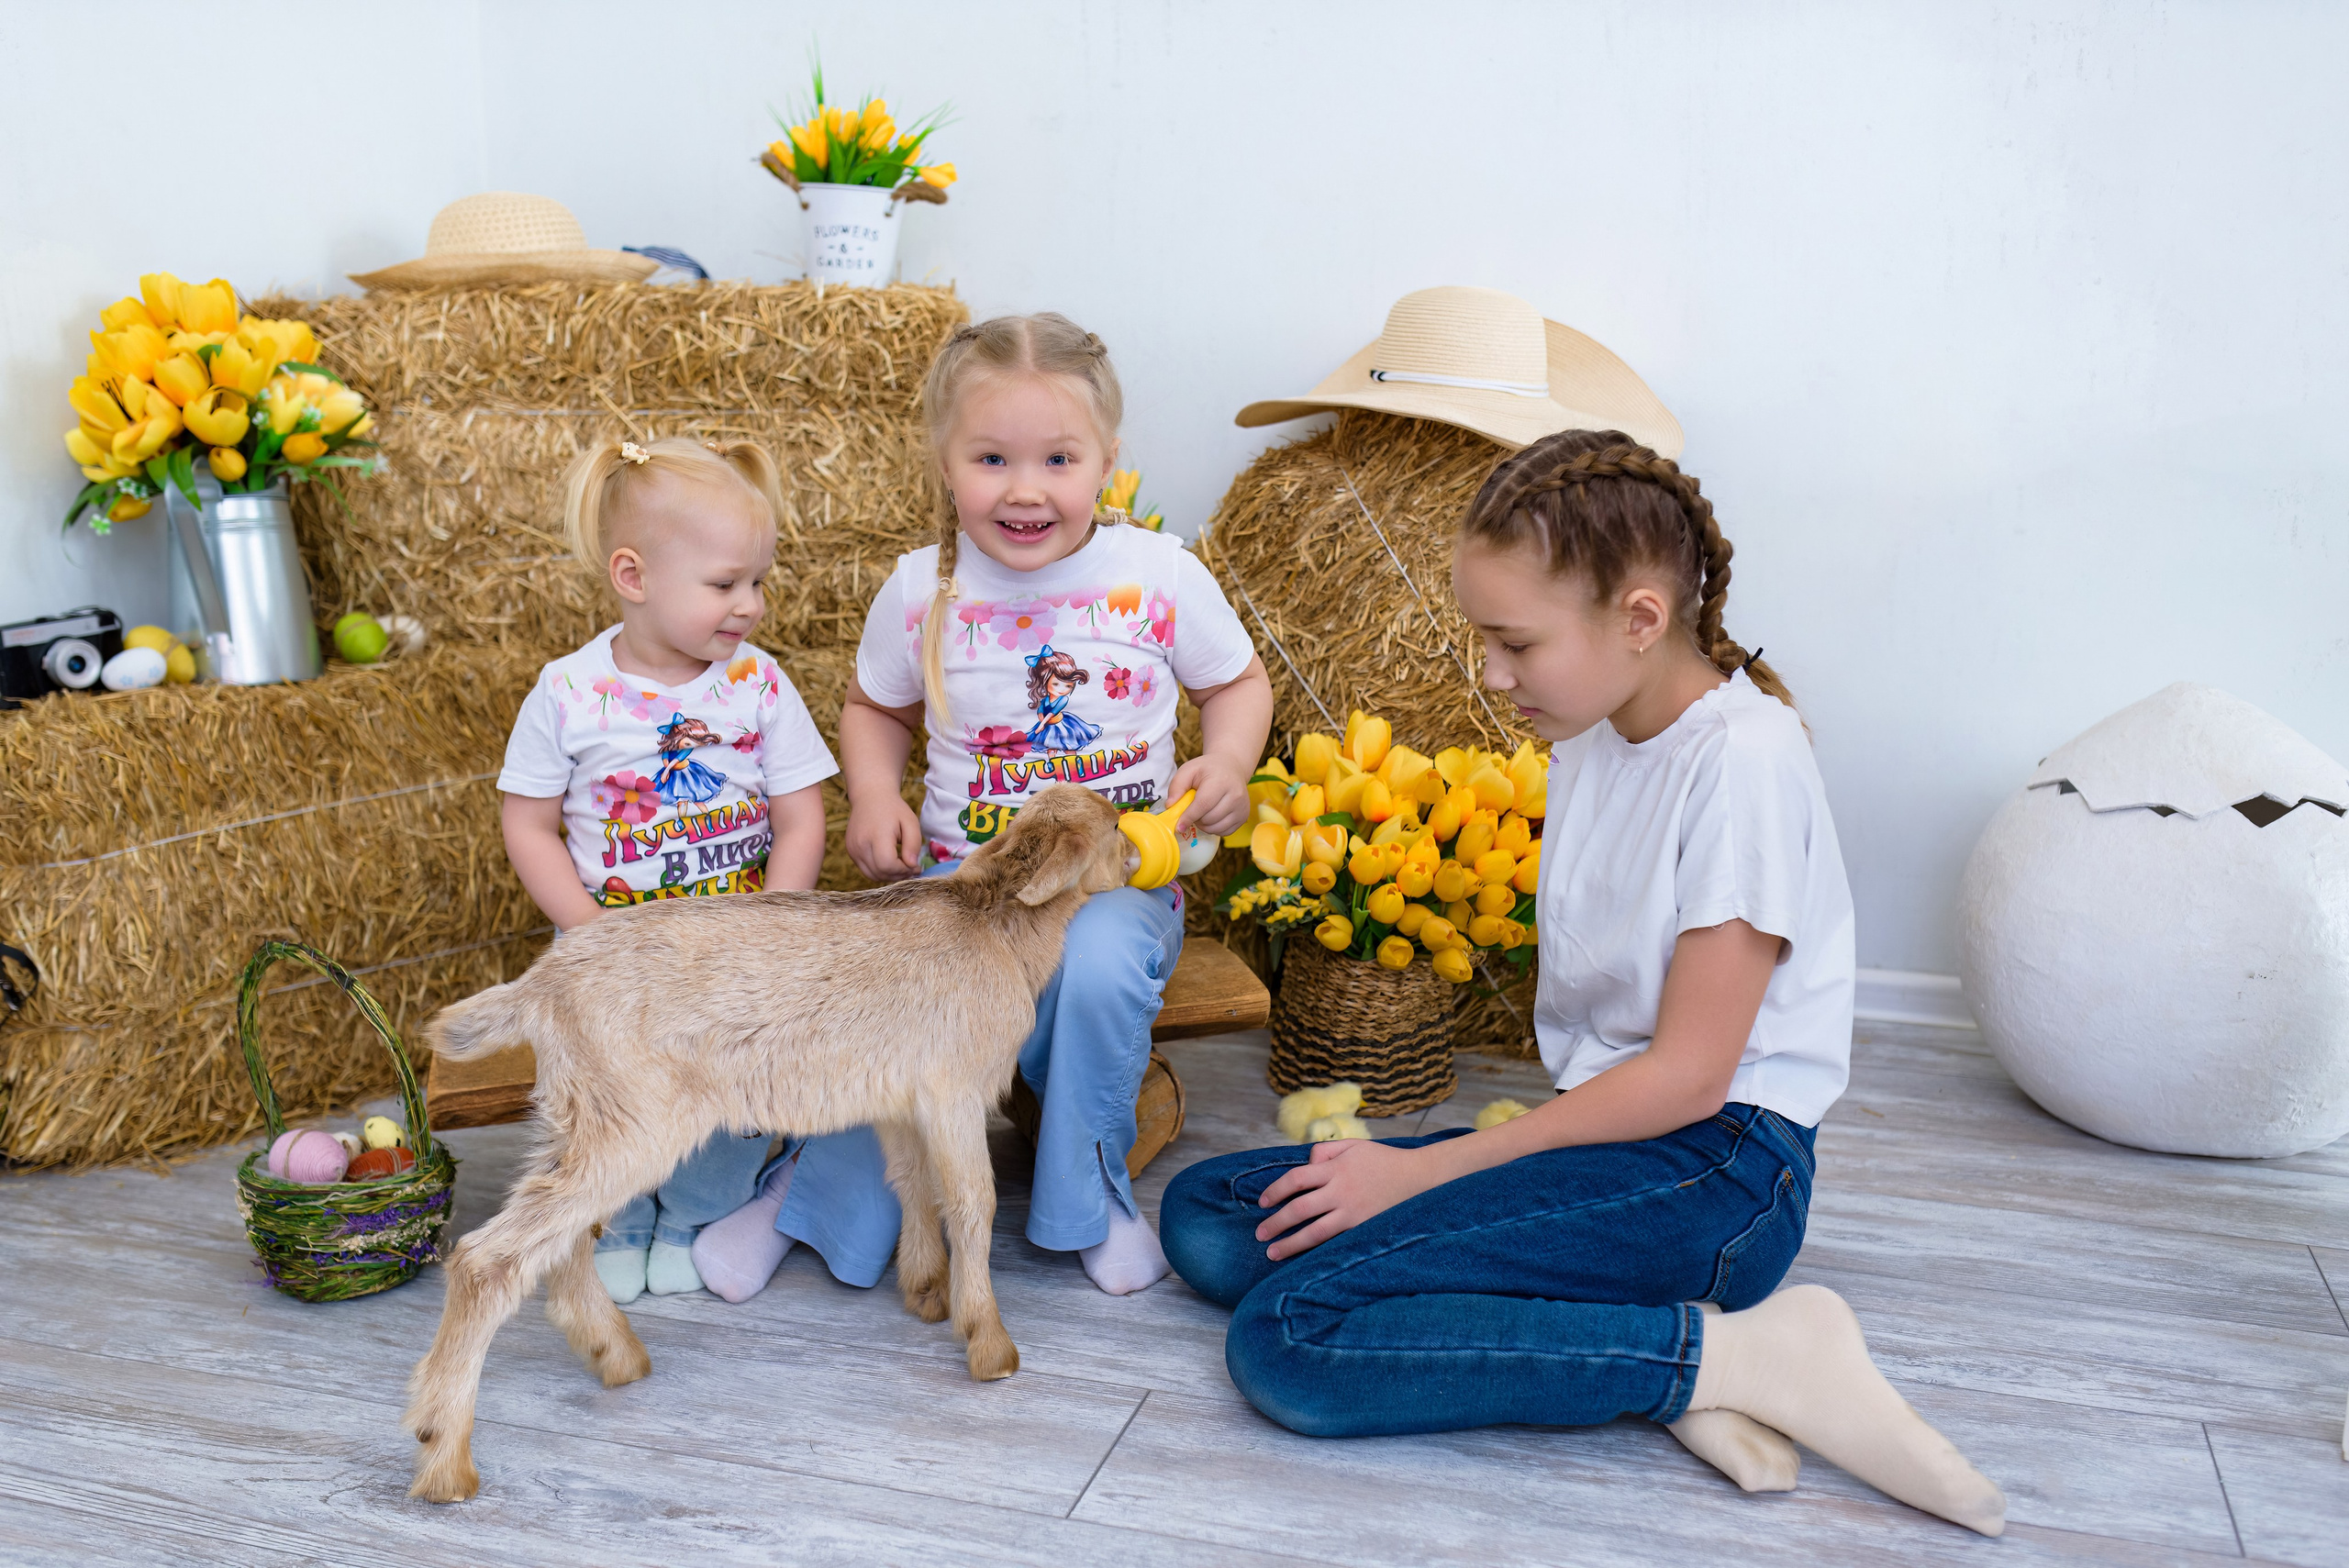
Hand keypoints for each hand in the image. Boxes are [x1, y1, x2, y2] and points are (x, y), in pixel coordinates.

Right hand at [845, 797, 922, 881]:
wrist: (870, 796)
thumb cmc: (893, 809)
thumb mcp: (910, 822)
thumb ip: (913, 844)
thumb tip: (912, 865)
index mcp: (876, 835)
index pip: (888, 865)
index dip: (904, 870)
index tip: (915, 865)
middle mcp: (860, 845)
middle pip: (880, 873)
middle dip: (898, 874)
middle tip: (911, 867)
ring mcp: (853, 849)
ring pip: (872, 875)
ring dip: (889, 875)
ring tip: (902, 865)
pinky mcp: (850, 851)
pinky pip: (866, 869)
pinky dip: (879, 870)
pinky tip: (890, 861)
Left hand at [1165, 752, 1250, 839]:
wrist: (1231, 767)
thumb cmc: (1207, 770)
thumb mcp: (1188, 770)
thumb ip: (1176, 786)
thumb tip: (1170, 805)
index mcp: (1221, 781)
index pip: (1204, 804)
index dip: (1189, 817)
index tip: (1178, 826)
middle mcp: (1236, 795)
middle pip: (1209, 818)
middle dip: (1195, 819)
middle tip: (1191, 810)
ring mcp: (1242, 807)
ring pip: (1216, 828)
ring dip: (1204, 825)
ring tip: (1201, 813)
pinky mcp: (1244, 817)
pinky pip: (1225, 832)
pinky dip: (1214, 829)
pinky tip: (1211, 816)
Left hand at [1254, 1138, 1441, 1260]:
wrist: (1419, 1178)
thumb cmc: (1382, 1161)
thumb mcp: (1353, 1145)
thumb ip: (1325, 1151)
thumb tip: (1305, 1165)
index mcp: (1336, 1168)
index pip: (1296, 1180)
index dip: (1276, 1191)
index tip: (1263, 1202)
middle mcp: (1341, 1191)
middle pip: (1299, 1209)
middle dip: (1276, 1223)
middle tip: (1260, 1234)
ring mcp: (1353, 1213)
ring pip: (1314, 1232)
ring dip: (1290, 1244)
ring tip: (1272, 1253)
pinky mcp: (1363, 1228)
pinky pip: (1334, 1241)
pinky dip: (1316, 1250)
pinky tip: (1303, 1258)